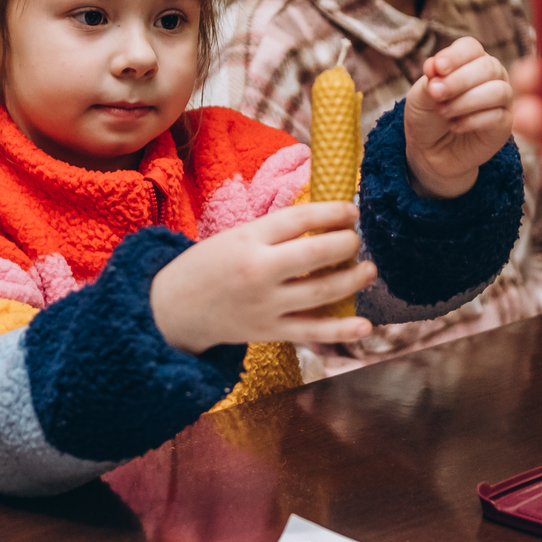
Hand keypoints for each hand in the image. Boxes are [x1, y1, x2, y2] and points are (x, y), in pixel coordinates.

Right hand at [149, 202, 375, 353]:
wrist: (172, 309)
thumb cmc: (207, 265)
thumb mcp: (235, 236)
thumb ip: (275, 231)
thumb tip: (324, 220)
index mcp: (248, 239)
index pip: (300, 218)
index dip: (333, 212)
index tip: (352, 211)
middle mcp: (259, 271)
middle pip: (316, 254)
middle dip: (346, 243)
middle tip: (357, 239)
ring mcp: (266, 305)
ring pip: (322, 292)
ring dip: (353, 279)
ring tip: (369, 269)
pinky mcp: (270, 331)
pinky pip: (312, 331)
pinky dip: (341, 330)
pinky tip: (365, 326)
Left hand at [405, 36, 513, 198]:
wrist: (430, 152)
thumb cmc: (427, 117)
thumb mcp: (420, 96)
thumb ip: (429, 80)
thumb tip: (434, 66)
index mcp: (470, 61)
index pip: (471, 48)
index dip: (455, 56)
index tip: (436, 68)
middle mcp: (491, 76)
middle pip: (488, 67)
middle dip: (459, 80)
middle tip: (436, 94)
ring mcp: (502, 100)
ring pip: (498, 91)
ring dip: (466, 101)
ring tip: (443, 112)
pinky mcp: (504, 125)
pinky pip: (497, 117)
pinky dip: (472, 121)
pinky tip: (454, 126)